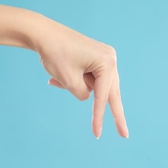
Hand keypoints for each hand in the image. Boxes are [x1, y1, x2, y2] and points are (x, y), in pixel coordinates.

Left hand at [30, 14, 128, 138]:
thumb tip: (88, 95)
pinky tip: (56, 77)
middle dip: (113, 114)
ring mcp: (104, 57)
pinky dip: (76, 81)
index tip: (97, 135)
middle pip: (110, 93)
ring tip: (56, 78)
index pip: (102, 97)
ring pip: (95, 85)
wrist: (42, 33)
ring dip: (77, 87)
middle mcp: (109, 58)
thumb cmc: (55, 54)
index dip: (99, 118)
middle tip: (124, 135)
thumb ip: (82, 94)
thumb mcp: (69, 81)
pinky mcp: (95, 57)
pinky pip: (89, 78)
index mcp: (107, 63)